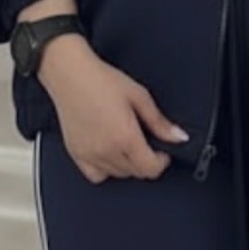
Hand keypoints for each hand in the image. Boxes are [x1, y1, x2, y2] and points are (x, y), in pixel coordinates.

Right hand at [38, 38, 188, 184]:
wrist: (69, 74)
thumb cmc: (101, 80)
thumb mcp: (139, 96)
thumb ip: (159, 122)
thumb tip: (179, 137)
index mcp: (125, 137)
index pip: (151, 169)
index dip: (162, 162)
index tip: (163, 151)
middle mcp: (107, 151)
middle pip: (136, 173)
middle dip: (146, 161)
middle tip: (146, 143)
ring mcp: (90, 155)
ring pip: (119, 175)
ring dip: (128, 165)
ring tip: (127, 143)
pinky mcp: (76, 154)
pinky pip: (96, 176)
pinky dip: (106, 170)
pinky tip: (109, 153)